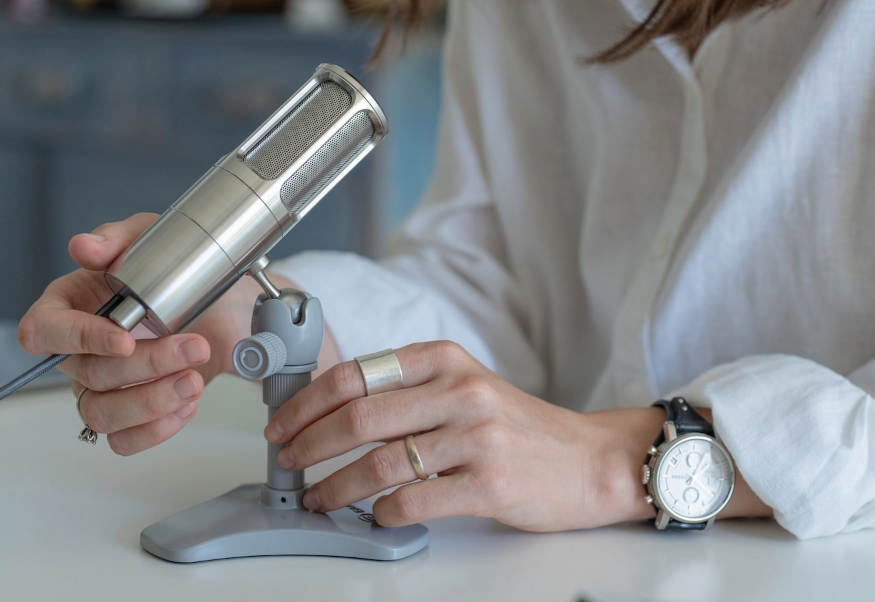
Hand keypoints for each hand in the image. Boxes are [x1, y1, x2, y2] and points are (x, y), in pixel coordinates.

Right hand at [18, 213, 259, 455]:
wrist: (225, 306)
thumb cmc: (179, 272)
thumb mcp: (151, 239)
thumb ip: (116, 239)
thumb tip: (84, 247)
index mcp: (68, 306)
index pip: (42, 332)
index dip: (78, 339)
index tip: (126, 339)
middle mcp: (78, 352)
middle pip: (90, 374)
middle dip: (148, 364)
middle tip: (194, 346)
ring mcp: (100, 388)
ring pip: (101, 414)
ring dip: (152, 401)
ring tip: (194, 381)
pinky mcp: (128, 416)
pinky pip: (123, 440)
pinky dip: (156, 429)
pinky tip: (186, 403)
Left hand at [265, 340, 668, 530]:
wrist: (592, 460)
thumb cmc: (522, 429)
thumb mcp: (468, 387)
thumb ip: (411, 390)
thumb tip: (334, 411)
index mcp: (447, 360)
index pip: (356, 373)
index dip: (308, 401)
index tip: (283, 423)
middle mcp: (460, 391)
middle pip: (358, 416)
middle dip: (309, 444)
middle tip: (289, 463)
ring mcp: (476, 437)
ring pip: (379, 463)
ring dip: (336, 487)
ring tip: (319, 499)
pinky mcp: (489, 484)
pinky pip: (414, 501)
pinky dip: (383, 513)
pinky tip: (378, 515)